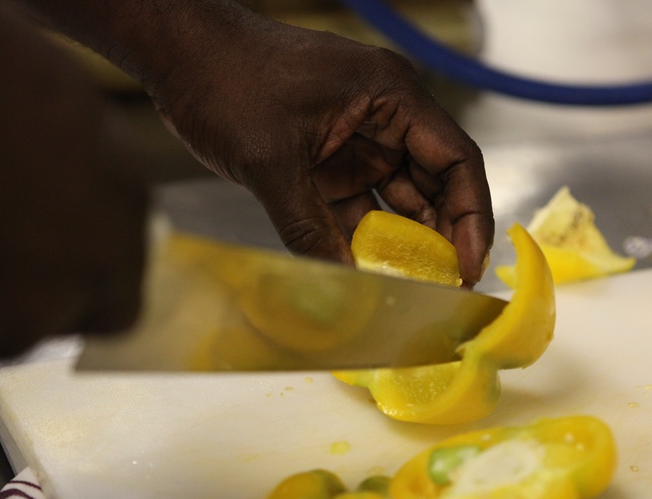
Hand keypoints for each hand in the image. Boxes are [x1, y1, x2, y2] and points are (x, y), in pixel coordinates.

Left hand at [149, 9, 492, 285]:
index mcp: (390, 96)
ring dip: (405, 240)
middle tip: (443, 286)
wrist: (180, 57)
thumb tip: (346, 280)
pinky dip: (365, 236)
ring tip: (414, 286)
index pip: (455, 159)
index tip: (469, 264)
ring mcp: (356, 137)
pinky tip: (370, 271)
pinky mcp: (329, 157)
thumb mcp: (270, 160)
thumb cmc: (226, 80)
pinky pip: (360, 203)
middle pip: (434, 182)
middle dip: (442, 234)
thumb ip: (308, 225)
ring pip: (399, 197)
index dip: (471, 215)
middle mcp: (384, 115)